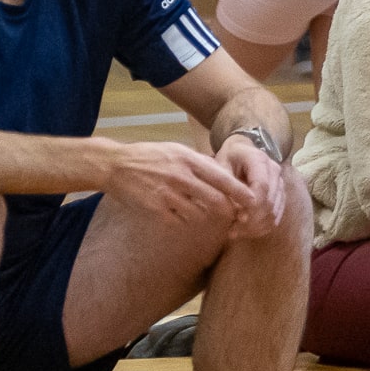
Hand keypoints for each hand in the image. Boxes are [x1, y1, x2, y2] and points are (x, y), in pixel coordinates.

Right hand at [102, 139, 246, 229]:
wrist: (116, 166)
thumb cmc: (149, 156)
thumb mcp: (176, 149)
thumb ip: (198, 161)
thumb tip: (221, 171)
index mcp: (188, 159)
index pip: (222, 178)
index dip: (240, 192)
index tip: (253, 200)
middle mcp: (180, 177)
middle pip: (215, 200)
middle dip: (228, 211)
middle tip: (235, 216)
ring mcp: (168, 194)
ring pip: (199, 213)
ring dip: (206, 217)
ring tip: (208, 216)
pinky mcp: (157, 209)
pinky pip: (180, 221)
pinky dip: (186, 220)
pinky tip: (183, 215)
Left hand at [214, 132, 291, 240]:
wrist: (240, 152)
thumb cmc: (227, 160)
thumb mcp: (220, 166)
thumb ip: (227, 187)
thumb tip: (233, 210)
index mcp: (259, 159)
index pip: (262, 186)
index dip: (252, 205)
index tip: (238, 219)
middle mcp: (274, 170)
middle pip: (270, 201)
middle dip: (253, 220)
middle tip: (232, 231)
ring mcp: (279, 183)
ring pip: (274, 211)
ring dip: (256, 226)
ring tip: (236, 232)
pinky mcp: (280, 195)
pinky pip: (276, 215)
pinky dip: (262, 227)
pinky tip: (246, 231)